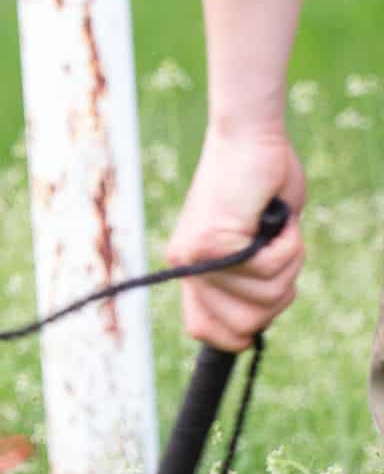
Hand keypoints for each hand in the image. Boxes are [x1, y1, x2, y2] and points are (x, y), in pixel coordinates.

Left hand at [165, 125, 305, 349]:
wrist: (247, 140)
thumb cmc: (261, 188)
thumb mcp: (254, 246)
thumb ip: (248, 282)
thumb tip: (251, 325)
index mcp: (192, 271)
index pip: (206, 332)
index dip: (239, 334)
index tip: (262, 309)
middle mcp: (186, 267)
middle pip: (245, 326)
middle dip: (277, 295)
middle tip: (276, 254)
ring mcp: (195, 256)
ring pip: (263, 298)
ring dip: (287, 264)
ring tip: (274, 229)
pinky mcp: (211, 242)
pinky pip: (268, 268)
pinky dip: (287, 244)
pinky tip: (275, 218)